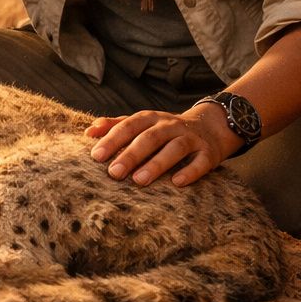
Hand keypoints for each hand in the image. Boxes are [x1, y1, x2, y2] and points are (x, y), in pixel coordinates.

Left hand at [85, 104, 239, 186]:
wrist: (211, 126)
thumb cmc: (166, 129)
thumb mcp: (143, 123)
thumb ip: (117, 126)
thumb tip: (89, 132)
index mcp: (151, 119)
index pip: (129, 126)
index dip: (113, 139)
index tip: (96, 156)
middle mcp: (170, 126)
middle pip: (149, 138)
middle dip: (130, 155)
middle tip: (113, 173)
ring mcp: (190, 138)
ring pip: (174, 148)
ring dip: (156, 164)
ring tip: (139, 180)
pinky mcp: (208, 152)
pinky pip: (200, 162)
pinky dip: (190, 171)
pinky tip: (177, 182)